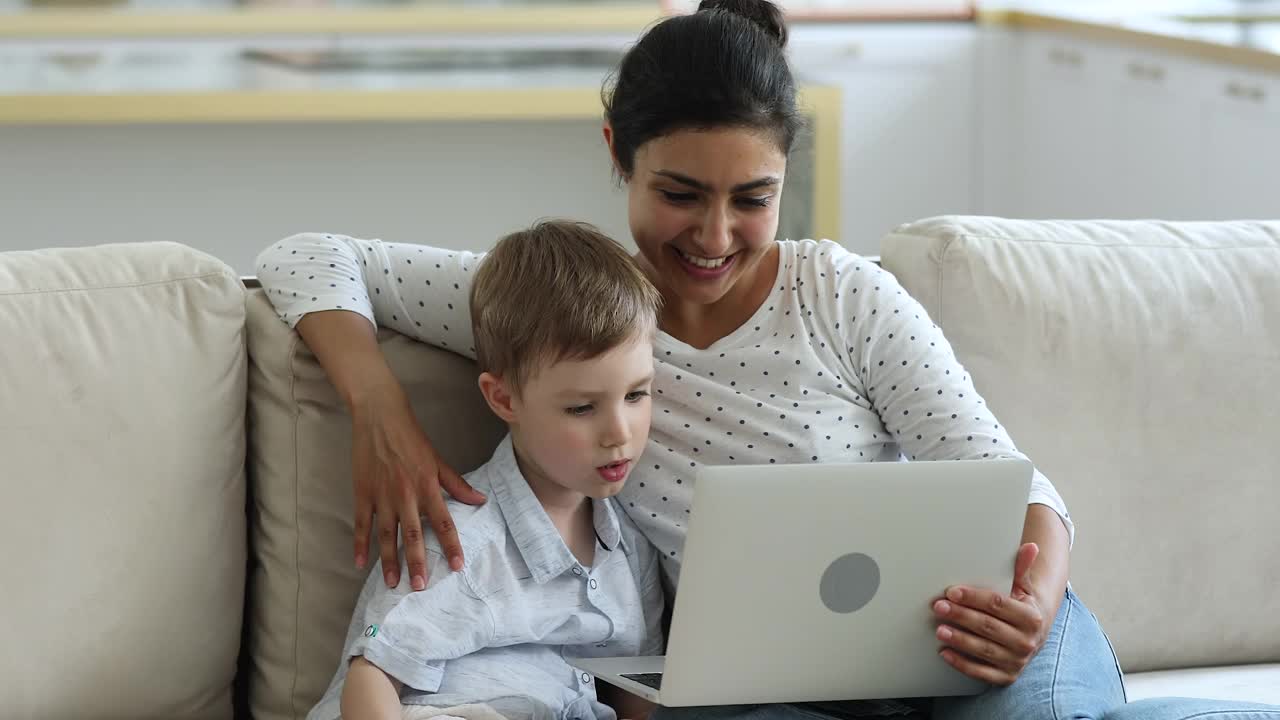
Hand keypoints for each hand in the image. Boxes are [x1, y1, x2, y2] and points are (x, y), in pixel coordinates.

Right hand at [350, 385, 485, 589]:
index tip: (457, 567)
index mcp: (427, 487)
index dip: (451, 546)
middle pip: (413, 535)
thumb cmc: (412, 438)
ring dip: (389, 560)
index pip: (443, 522)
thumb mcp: (438, 460)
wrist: (380, 418)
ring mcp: (382, 496)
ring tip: (392, 583)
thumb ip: (457, 484)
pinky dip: (360, 544)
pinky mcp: (363, 494)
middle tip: (420, 586)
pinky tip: (360, 563)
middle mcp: (406, 496)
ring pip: (386, 535)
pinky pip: (362, 524)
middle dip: (417, 562)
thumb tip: (480, 500)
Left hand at [932, 542, 1048, 686]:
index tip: (952, 592)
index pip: (998, 605)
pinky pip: (982, 673)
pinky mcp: (1006, 676)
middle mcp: (1027, 641)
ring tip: (939, 629)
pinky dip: (962, 664)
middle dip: (961, 616)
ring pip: (984, 650)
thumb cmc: (1021, 607)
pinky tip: (945, 653)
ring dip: (960, 640)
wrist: (1034, 636)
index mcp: (1031, 617)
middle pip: (988, 626)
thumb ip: (1020, 569)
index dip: (974, 597)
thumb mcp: (1023, 588)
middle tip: (939, 607)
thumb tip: (1030, 546)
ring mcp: (1017, 661)